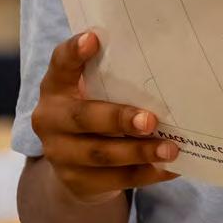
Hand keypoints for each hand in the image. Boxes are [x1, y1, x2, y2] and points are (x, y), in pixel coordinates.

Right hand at [31, 32, 179, 204]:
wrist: (74, 163)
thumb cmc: (95, 108)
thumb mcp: (94, 88)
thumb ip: (114, 73)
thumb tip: (168, 58)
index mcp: (56, 87)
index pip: (60, 64)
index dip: (73, 52)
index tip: (93, 39)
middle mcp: (50, 120)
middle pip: (83, 118)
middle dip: (119, 120)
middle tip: (151, 121)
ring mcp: (60, 155)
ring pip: (101, 155)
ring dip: (139, 152)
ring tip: (171, 148)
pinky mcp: (77, 182)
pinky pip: (116, 180)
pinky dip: (147, 173)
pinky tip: (172, 168)